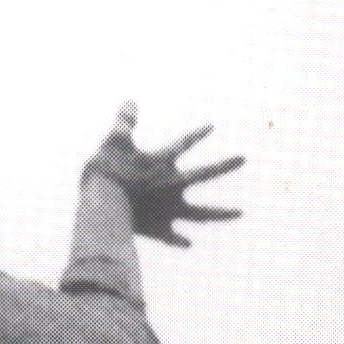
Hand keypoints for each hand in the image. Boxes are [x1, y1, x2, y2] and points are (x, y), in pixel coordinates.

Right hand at [84, 101, 243, 246]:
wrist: (100, 205)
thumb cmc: (106, 171)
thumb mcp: (114, 142)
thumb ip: (125, 122)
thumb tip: (131, 100)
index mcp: (162, 163)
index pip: (183, 143)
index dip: (197, 135)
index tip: (212, 128)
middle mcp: (173, 185)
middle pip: (205, 174)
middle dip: (225, 165)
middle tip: (243, 158)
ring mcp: (168, 210)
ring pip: (201, 213)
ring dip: (221, 213)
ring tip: (240, 212)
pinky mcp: (157, 229)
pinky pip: (172, 236)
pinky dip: (179, 240)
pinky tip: (188, 243)